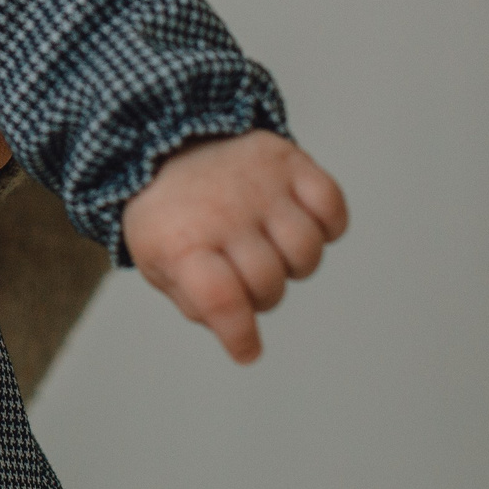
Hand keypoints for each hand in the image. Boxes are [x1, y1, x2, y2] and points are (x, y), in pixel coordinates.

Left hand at [120, 131, 348, 362]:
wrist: (166, 137)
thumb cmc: (170, 213)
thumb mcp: (156, 261)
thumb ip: (194, 302)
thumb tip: (238, 332)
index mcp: (182, 242)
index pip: (221, 299)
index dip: (240, 335)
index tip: (247, 350)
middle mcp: (223, 213)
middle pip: (268, 283)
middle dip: (261, 295)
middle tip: (245, 275)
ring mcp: (258, 186)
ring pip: (306, 250)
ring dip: (296, 264)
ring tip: (272, 248)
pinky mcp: (288, 161)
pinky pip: (332, 206)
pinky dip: (328, 224)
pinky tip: (301, 222)